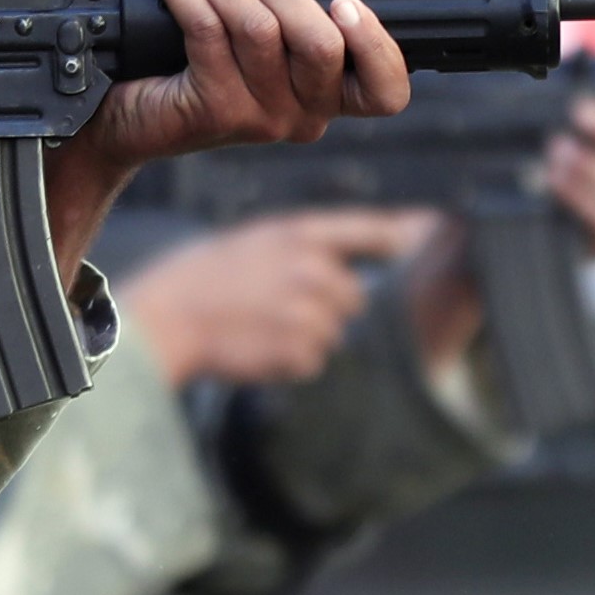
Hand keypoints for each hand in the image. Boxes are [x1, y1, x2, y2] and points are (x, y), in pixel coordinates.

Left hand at [40, 0, 415, 278]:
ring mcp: (261, 120)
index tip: (347, 3)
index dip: (377, 47)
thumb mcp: (252, 43)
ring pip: (258, 30)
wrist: (126, 121)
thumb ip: (282, 15)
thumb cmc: (191, 73)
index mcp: (325, 99)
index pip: (384, 94)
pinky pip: (207, 31)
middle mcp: (302, 118)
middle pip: (321, 44)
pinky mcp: (216, 111)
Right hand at [122, 209, 440, 385]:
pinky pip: (314, 362)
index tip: (429, 240)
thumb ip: (306, 248)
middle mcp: (315, 270)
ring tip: (261, 329)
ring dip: (306, 338)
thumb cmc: (202, 279)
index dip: (403, 238)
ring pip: (334, 333)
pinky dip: (291, 362)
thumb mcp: (254, 241)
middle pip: (354, 297)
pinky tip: (257, 349)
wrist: (165, 319)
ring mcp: (312, 313)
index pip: (373, 232)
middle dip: (327, 308)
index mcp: (301, 234)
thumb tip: (352, 274)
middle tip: (279, 309)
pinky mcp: (303, 352)